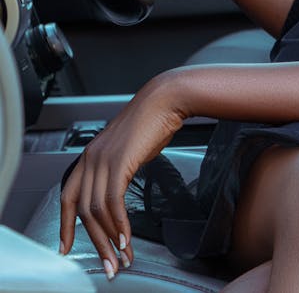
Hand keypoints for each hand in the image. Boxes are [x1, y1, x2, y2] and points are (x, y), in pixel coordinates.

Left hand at [59, 72, 186, 277]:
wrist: (166, 100)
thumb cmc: (152, 121)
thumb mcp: (127, 149)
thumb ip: (118, 170)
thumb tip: (119, 196)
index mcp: (90, 155)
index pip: (68, 197)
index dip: (65, 225)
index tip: (66, 247)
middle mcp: (91, 158)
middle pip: (82, 210)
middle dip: (95, 242)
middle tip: (107, 264)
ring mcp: (103, 159)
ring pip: (97, 210)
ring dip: (110, 239)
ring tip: (122, 257)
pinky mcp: (119, 161)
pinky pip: (113, 202)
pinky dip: (120, 224)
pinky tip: (127, 237)